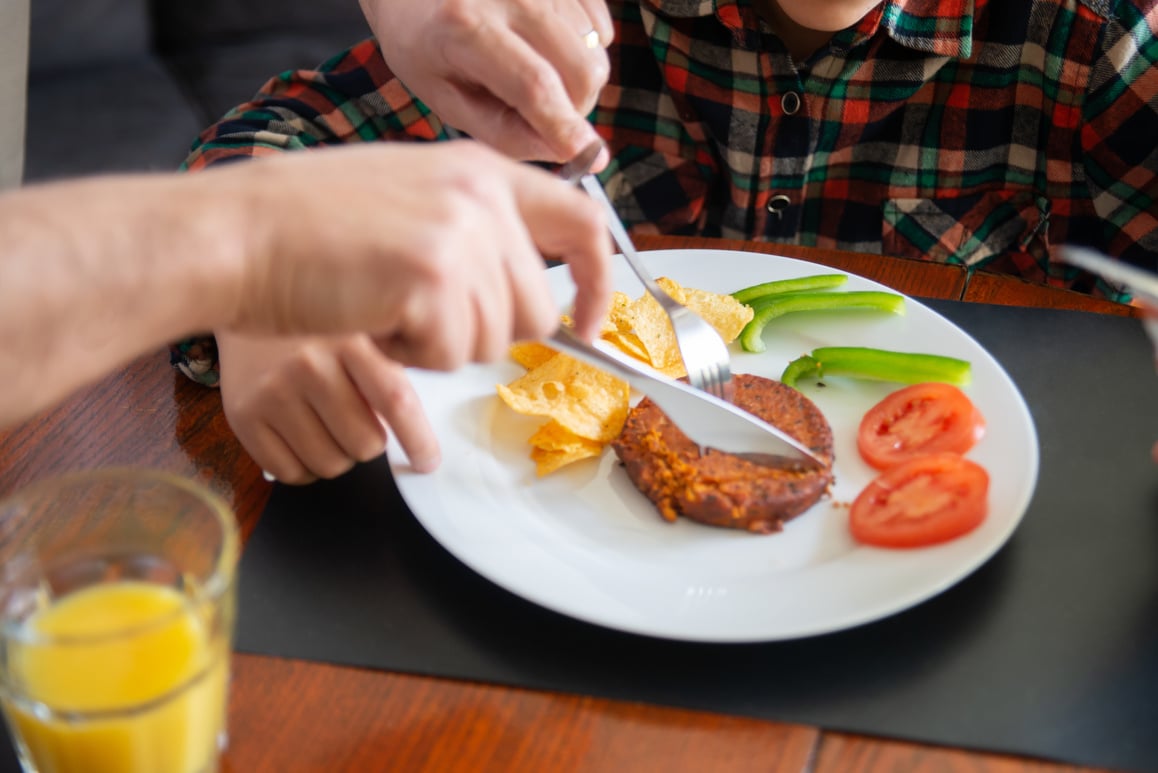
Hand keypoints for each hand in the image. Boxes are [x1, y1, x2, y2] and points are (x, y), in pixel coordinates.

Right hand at [211, 141, 611, 366]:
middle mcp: (482, 197)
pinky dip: (411, 355)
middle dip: (484, 332)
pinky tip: (371, 317)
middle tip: (421, 309)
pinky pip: (450, 356)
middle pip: (536, 311)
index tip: (589, 326)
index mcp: (482, 171)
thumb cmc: (310, 225)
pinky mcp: (432, 281)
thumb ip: (478, 226)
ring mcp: (460, 236)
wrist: (239, 232)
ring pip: (494, 341)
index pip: (582, 224)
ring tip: (385, 302)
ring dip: (440, 343)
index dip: (597, 284)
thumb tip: (535, 288)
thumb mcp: (413, 196)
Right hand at [217, 333, 439, 482]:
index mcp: (350, 343)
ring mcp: (274, 392)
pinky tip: (301, 439)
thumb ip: (387, 376)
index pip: (396, 402)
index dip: (418, 440)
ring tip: (327, 428)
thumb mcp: (360, 336)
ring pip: (330, 464)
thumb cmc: (314, 329)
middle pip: (365, 444)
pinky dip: (304, 467)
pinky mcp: (243, 416)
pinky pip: (291, 472)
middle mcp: (310, 366)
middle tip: (359, 424)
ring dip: (338, 457)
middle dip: (370, 444)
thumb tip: (417, 435)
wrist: (245, 298)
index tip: (427, 461)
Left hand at [362, 0, 612, 164]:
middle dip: (576, 109)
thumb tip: (568, 151)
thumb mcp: (448, 101)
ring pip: (597, 51)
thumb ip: (505, 132)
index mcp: (466, 27)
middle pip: (582, 70)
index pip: (534, 85)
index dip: (566, 127)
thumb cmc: (426, 50)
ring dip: (578, 81)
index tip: (592, 158)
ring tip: (538, 77)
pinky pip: (601, 27)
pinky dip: (585, 51)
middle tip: (545, 116)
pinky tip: (548, 50)